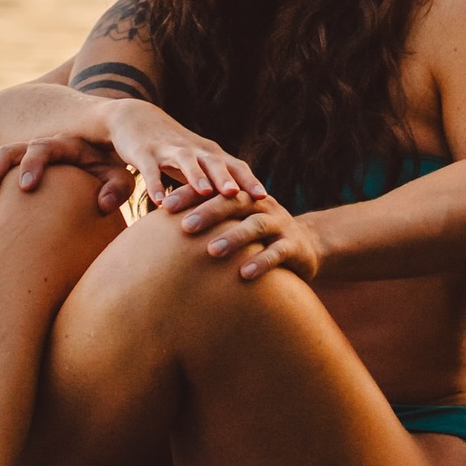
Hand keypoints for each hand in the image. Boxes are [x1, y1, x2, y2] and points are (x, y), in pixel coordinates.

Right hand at [0, 136, 134, 227]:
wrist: (97, 172)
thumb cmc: (108, 176)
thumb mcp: (119, 178)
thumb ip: (118, 187)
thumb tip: (103, 205)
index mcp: (61, 145)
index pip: (41, 147)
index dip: (31, 163)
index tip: (27, 187)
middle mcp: (36, 150)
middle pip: (6, 154)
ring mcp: (21, 165)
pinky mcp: (12, 181)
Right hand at [104, 100, 265, 207]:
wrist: (136, 119)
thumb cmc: (174, 150)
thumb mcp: (198, 165)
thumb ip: (216, 186)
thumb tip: (241, 217)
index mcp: (209, 154)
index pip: (235, 166)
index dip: (249, 181)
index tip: (265, 200)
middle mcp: (193, 150)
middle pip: (214, 162)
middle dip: (226, 178)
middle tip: (237, 195)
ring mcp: (169, 150)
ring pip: (185, 161)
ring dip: (196, 176)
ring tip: (204, 192)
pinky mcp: (145, 153)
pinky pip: (151, 170)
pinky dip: (155, 185)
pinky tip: (159, 202)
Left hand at [172, 192, 322, 282]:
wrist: (306, 244)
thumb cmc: (256, 237)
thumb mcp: (233, 223)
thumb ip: (206, 222)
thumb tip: (159, 228)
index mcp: (242, 196)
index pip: (212, 190)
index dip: (189, 195)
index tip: (163, 205)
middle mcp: (261, 205)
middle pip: (233, 203)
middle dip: (208, 213)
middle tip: (185, 226)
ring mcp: (280, 224)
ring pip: (256, 226)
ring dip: (233, 237)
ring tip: (212, 251)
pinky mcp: (294, 246)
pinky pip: (278, 253)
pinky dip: (261, 262)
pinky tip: (244, 274)